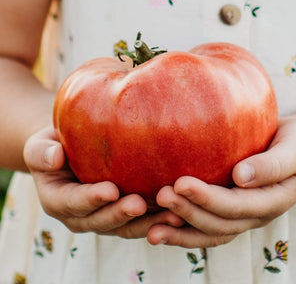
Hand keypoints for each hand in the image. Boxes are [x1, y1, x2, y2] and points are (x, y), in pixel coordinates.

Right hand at [24, 126, 183, 236]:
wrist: (71, 152)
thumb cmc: (56, 145)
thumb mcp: (40, 145)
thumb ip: (41, 152)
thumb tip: (55, 156)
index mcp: (58, 200)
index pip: (72, 203)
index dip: (90, 199)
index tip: (110, 190)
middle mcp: (80, 216)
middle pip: (101, 221)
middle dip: (120, 215)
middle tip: (140, 204)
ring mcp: (103, 217)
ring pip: (125, 227)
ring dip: (147, 224)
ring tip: (170, 216)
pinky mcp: (122, 213)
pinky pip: (140, 221)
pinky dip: (158, 219)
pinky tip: (177, 212)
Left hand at [147, 109, 295, 247]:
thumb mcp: (293, 152)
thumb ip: (271, 165)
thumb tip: (241, 176)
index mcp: (270, 202)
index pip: (235, 206)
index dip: (207, 199)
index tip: (180, 184)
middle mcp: (253, 214)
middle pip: (217, 222)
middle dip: (187, 212)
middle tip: (160, 197)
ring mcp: (242, 214)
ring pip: (209, 231)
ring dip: (181, 232)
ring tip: (152, 231)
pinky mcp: (230, 205)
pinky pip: (206, 223)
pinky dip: (184, 227)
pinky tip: (161, 223)